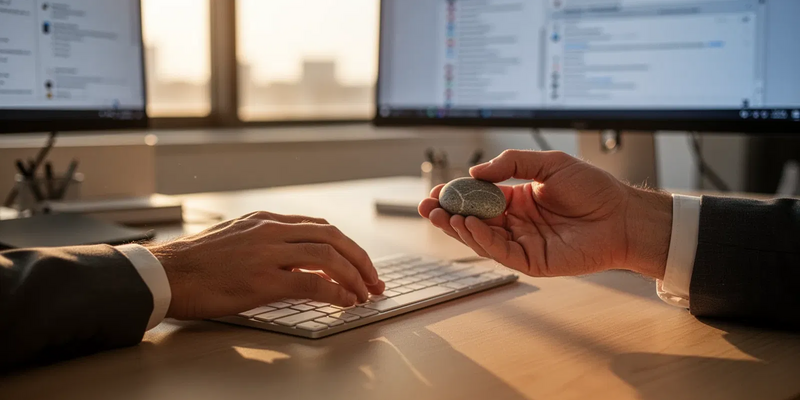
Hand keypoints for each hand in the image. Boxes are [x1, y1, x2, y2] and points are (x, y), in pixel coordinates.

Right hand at [147, 211, 384, 319]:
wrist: (165, 274)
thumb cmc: (196, 264)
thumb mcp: (236, 239)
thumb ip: (267, 243)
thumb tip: (297, 262)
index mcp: (265, 221)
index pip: (319, 227)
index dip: (346, 246)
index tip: (359, 264)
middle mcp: (270, 231)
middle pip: (332, 237)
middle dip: (360, 259)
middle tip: (373, 279)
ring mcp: (267, 253)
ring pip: (327, 257)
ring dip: (353, 276)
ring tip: (364, 294)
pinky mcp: (262, 280)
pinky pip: (311, 284)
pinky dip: (334, 293)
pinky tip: (344, 302)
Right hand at [419, 150, 672, 278]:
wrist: (623, 216)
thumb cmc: (593, 189)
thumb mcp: (548, 164)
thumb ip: (512, 164)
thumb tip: (476, 172)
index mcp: (517, 200)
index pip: (477, 199)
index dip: (456, 195)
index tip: (437, 191)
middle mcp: (516, 223)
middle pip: (473, 221)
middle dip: (448, 214)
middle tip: (427, 206)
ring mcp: (522, 243)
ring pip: (481, 239)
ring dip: (459, 228)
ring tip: (444, 215)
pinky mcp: (532, 261)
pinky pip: (500, 252)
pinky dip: (482, 240)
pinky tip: (470, 225)